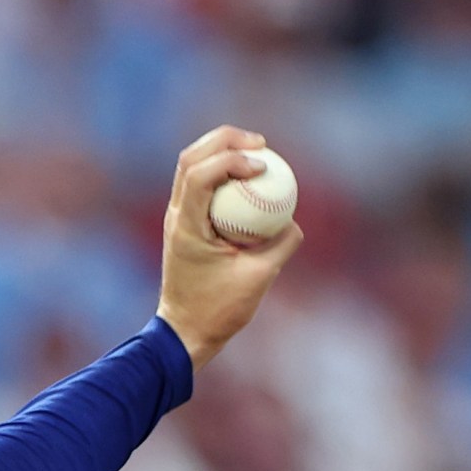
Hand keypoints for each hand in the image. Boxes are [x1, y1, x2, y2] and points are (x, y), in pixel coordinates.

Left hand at [155, 126, 302, 372]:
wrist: (185, 331)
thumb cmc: (219, 310)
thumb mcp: (259, 278)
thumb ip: (280, 244)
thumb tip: (293, 218)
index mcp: (186, 227)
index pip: (199, 175)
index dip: (231, 159)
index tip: (263, 166)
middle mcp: (176, 216)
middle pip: (190, 157)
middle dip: (225, 140)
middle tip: (261, 143)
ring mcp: (177, 218)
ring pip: (191, 166)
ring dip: (221, 150)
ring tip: (257, 151)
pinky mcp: (186, 223)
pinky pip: (201, 184)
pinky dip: (223, 172)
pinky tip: (251, 176)